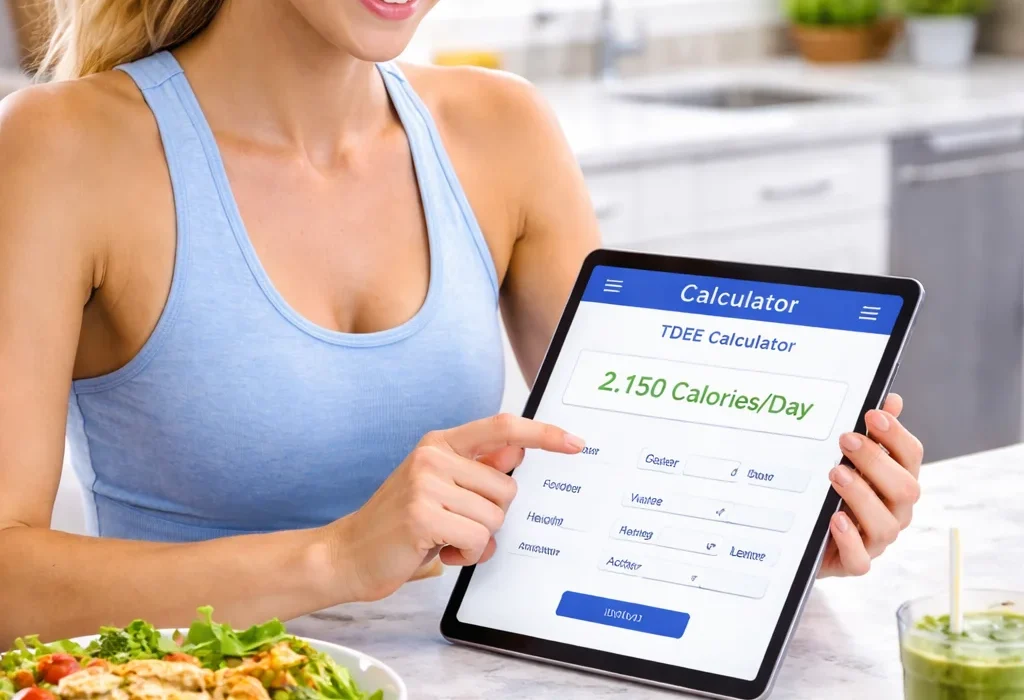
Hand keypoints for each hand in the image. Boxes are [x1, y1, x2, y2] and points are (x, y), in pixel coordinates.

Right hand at [329, 414, 584, 601]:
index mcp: (440, 444)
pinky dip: (467, 554)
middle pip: (506, 488)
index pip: (502, 428)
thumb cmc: (400, 525)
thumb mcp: (440, 489)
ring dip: (477, 539)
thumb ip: (477, 470)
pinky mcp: (422, 514)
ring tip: (444, 539)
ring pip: (495, 517)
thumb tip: (518, 450)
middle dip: (491, 517)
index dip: (543, 434)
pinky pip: (477, 538)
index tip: (574, 443)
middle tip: (456, 526)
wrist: (348, 553)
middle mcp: (433, 456)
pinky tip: (439, 551)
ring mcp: (425, 483)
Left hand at [819, 393, 923, 577]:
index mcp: (896, 481)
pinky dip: (850, 540)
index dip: (896, 436)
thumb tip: (891, 400)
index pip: (911, 456)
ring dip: (861, 495)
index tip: (872, 415)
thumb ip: (870, 434)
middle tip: (846, 440)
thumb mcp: (846, 460)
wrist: (805, 538)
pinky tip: (835, 519)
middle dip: (876, 461)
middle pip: (905, 489)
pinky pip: (861, 559)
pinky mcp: (854, 563)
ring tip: (835, 473)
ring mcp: (876, 540)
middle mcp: (894, 511)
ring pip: (886, 524)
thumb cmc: (832, 492)